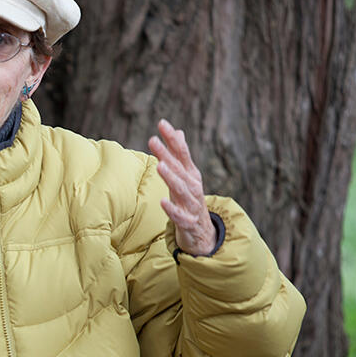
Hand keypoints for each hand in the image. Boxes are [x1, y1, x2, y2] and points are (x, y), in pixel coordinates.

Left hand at [148, 119, 215, 255]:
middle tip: (153, 140)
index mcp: (191, 174)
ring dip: (171, 177)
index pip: (182, 153)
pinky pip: (180, 216)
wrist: (203, 233)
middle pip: (179, 168)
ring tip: (160, 165)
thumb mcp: (185, 176)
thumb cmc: (189, 200)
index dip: (172, 139)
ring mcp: (192, 204)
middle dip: (167, 154)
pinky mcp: (189, 222)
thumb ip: (180, 155)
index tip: (161, 123)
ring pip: (181, 190)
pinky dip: (172, 209)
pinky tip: (162, 201)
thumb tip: (177, 131)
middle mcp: (193, 186)